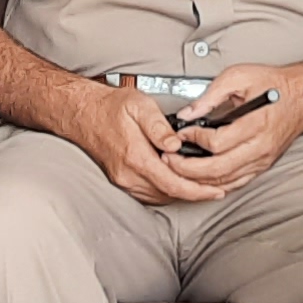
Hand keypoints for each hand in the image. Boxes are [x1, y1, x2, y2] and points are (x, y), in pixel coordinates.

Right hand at [77, 78, 222, 207]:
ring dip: (183, 193)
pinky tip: (179, 183)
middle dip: (196, 193)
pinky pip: (150, 194)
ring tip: (204, 185)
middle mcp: (128, 174)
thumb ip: (159, 126)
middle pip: (169, 194)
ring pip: (160, 197)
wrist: (83, 113)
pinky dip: (168, 191)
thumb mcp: (139, 105)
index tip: (216, 191)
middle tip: (218, 188)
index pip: (173, 183)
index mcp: (135, 156)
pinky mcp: (122, 181)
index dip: (198, 190)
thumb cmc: (109, 107)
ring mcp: (123, 180)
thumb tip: (176, 143)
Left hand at [161, 62, 302, 196]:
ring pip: (225, 181)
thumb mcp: (240, 76)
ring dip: (197, 179)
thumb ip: (211, 95)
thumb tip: (188, 112)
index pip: (217, 143)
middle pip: (218, 169)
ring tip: (178, 169)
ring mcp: (262, 160)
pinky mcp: (262, 166)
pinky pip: (236, 183)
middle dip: (187, 168)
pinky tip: (200, 178)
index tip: (181, 133)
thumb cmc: (274, 84)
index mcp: (256, 123)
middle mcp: (260, 147)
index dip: (193, 140)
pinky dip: (215, 184)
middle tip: (168, 159)